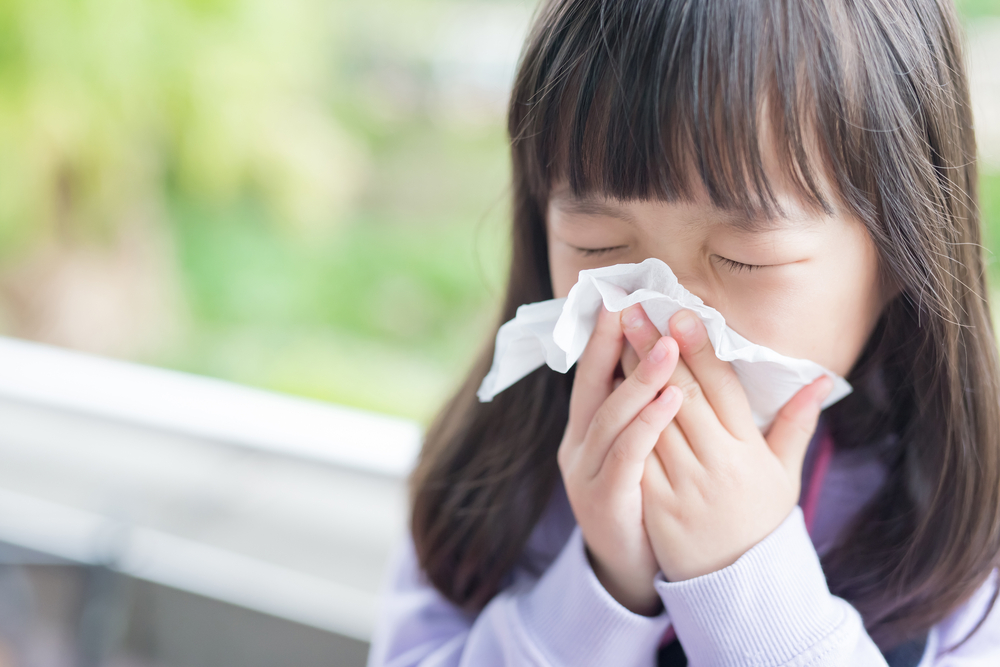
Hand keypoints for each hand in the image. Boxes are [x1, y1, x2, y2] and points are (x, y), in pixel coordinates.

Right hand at [558, 304, 683, 613]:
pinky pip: (627, 456)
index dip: (603, 336)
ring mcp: (587, 474)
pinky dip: (647, 425)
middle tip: (636, 305)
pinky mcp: (605, 501)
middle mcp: (579, 447)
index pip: (592, 374)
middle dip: (613, 344)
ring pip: (611, 418)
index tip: (618, 296)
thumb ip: (640, 408)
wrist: (630, 569)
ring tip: (668, 346)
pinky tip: (671, 400)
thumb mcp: (635, 450)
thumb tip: (660, 357)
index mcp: (586, 430)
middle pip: (593, 386)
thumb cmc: (640, 500)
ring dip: (640, 379)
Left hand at [617, 304, 832, 581]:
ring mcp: (683, 485)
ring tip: (614, 337)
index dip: (699, 349)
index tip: (679, 313)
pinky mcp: (655, 504)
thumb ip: (796, 423)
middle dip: (656, 350)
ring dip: (631, 376)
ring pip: (652, 420)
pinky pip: (635, 456)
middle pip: (681, 396)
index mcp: (748, 451)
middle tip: (635, 310)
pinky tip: (604, 390)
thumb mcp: (784, 474)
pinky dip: (620, 422)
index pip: (721, 389)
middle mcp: (716, 464)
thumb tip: (822, 378)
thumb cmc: (759, 521)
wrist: (736, 584)